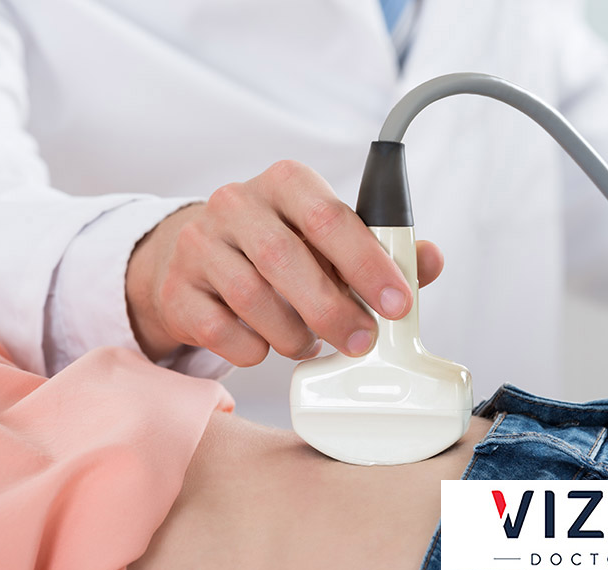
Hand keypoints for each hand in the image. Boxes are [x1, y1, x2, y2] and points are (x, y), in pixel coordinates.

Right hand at [125, 160, 443, 366]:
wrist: (197, 259)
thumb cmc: (281, 248)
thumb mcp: (329, 239)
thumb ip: (381, 250)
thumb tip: (430, 261)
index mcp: (285, 182)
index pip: (329, 217)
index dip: (367, 264)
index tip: (397, 305)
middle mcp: (236, 203)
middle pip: (287, 260)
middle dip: (333, 311)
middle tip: (361, 342)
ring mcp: (199, 245)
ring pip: (253, 299)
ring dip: (294, 334)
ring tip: (310, 342)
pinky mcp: (177, 289)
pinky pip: (222, 331)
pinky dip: (255, 349)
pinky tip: (267, 344)